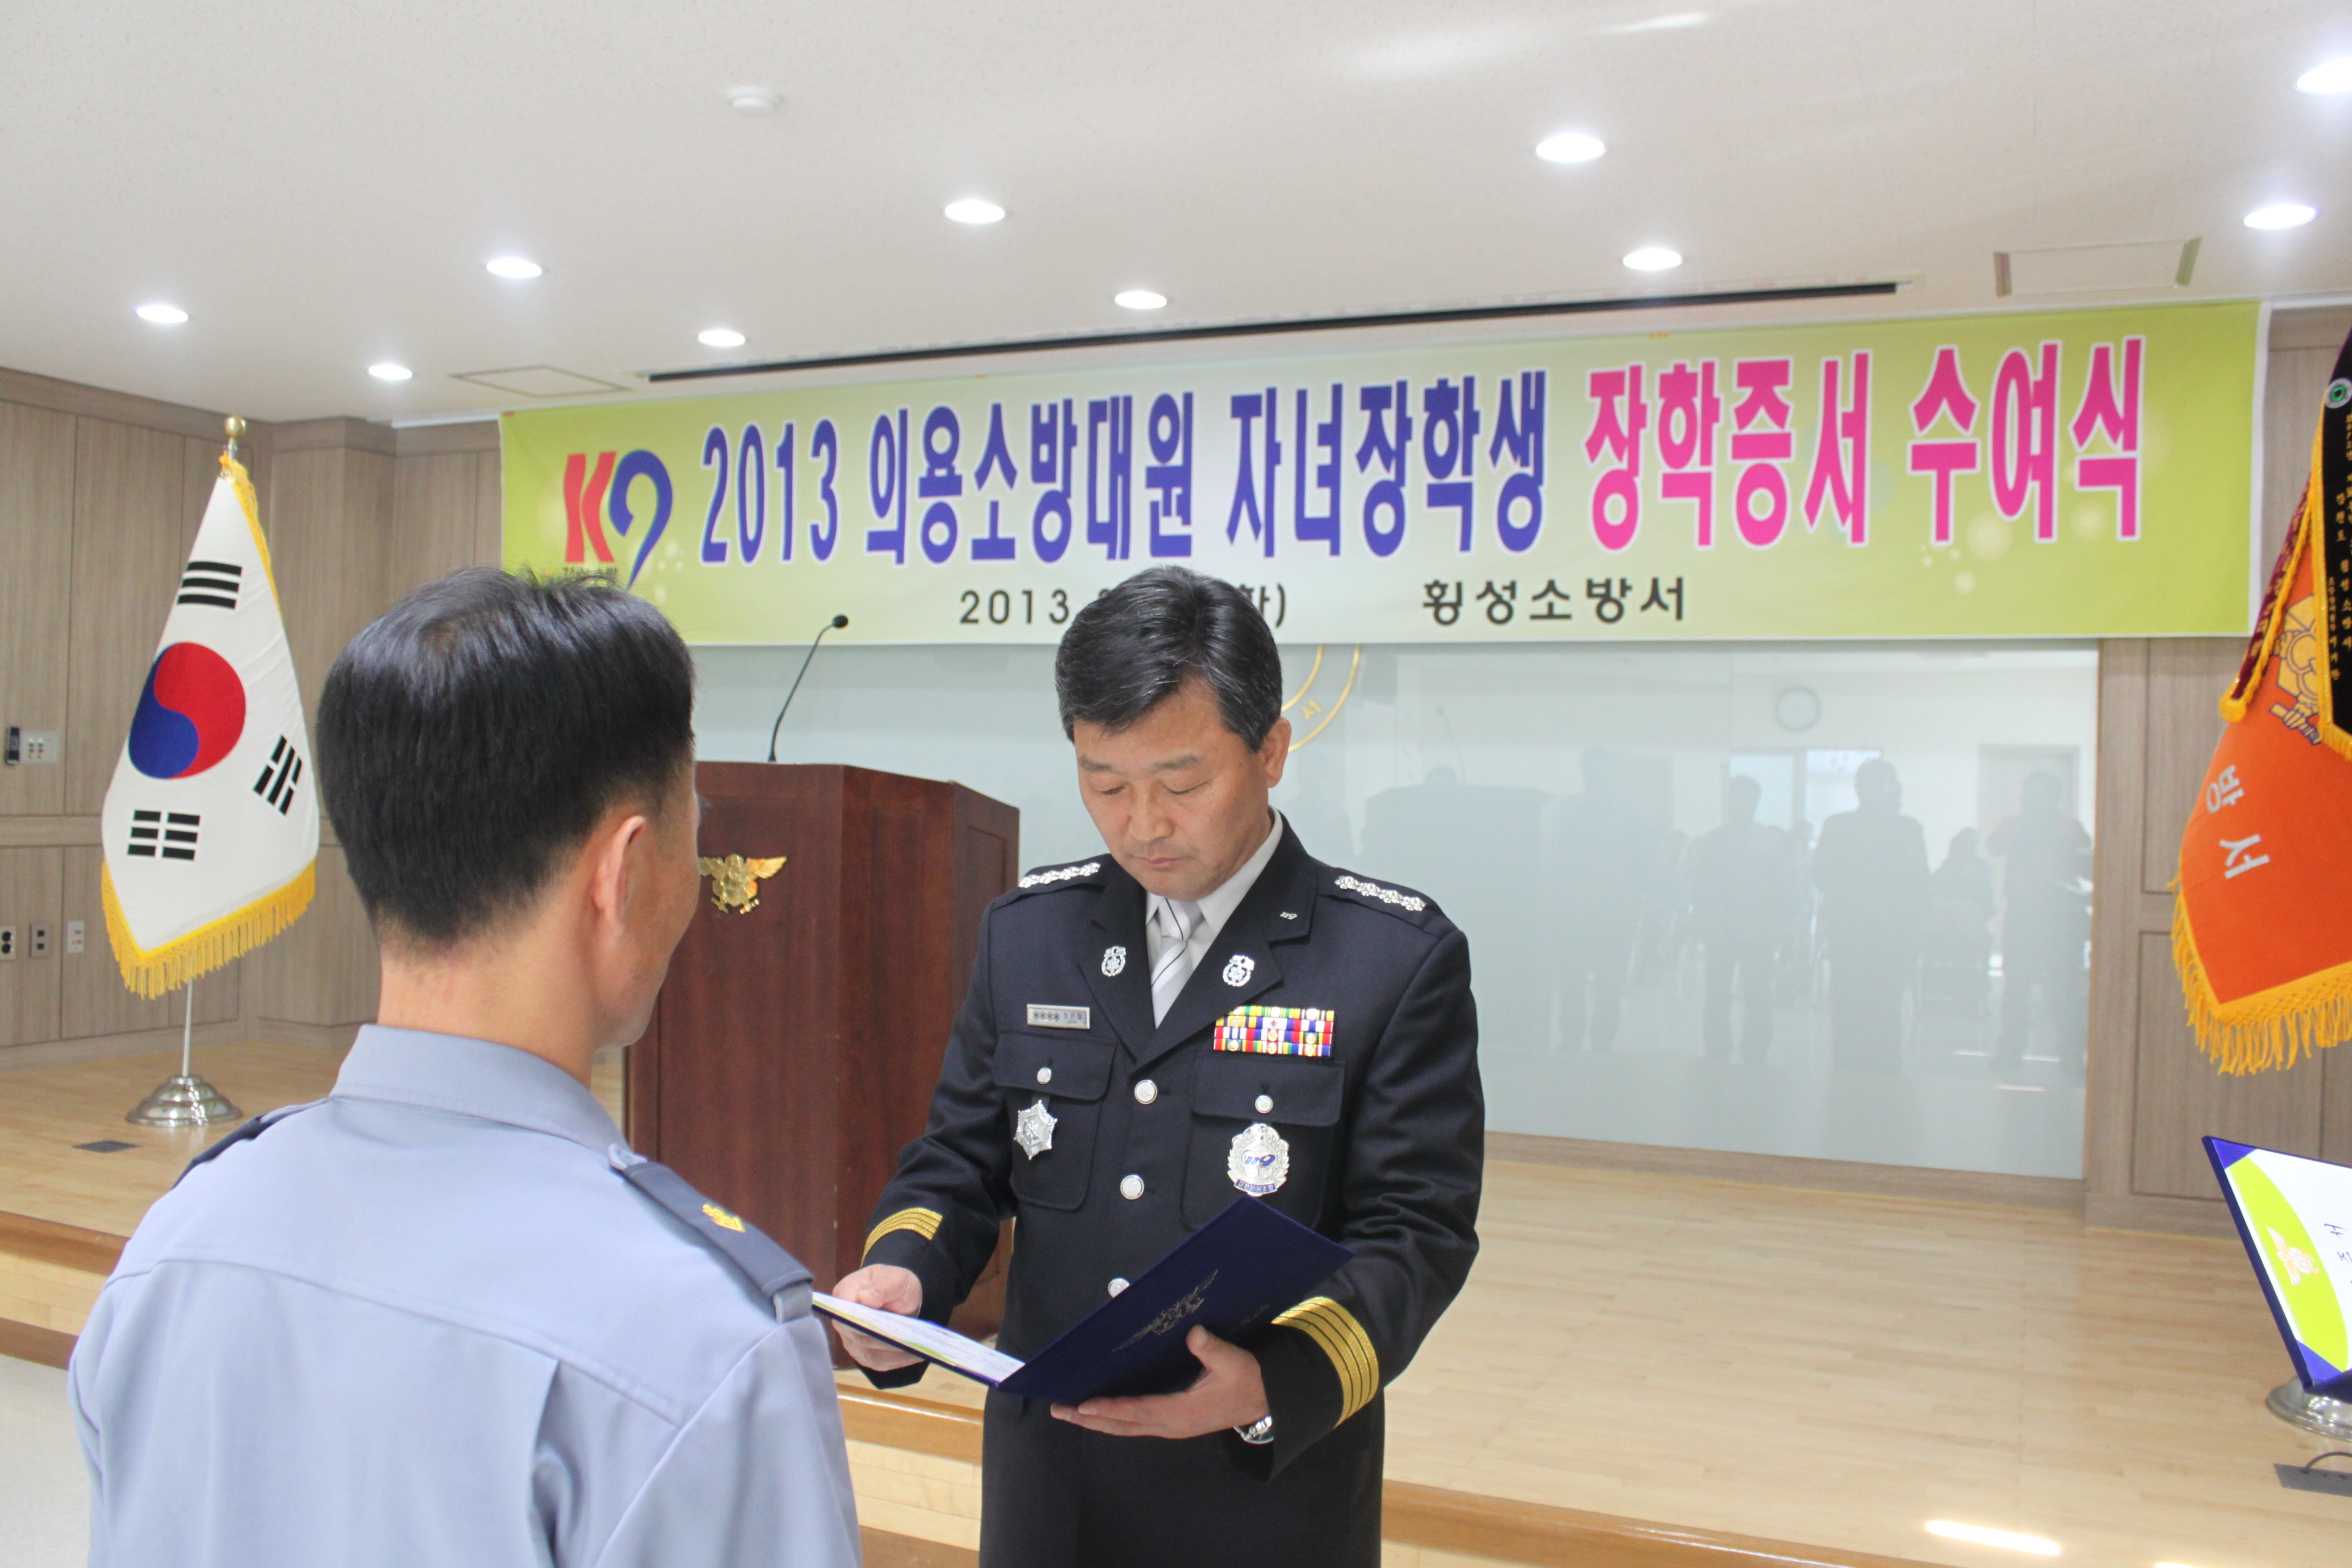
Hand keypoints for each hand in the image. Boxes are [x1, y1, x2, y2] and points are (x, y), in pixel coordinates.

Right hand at [828, 1264, 924, 1371]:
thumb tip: (864, 1299)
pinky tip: (918, 1353)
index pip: (844, 1310)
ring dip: (894, 1351)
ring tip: (917, 1347)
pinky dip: (901, 1358)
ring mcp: (853, 1342)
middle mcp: (844, 1322)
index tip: (878, 1320)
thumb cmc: (892, 1283)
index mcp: (844, 1294)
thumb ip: (880, 1286)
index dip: (859, 1317)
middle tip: (905, 1338)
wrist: (899, 1298)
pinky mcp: (867, 1356)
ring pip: (871, 1352)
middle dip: (883, 1337)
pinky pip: (882, 1362)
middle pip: (859, 1335)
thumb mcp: (893, 1277)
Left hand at [1051, 1327, 1267, 1439]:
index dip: (1111, 1408)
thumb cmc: (1248, 1381)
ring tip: (1069, 1411)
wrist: (1263, 1402)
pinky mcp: (1171, 1422)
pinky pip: (1135, 1423)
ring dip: (1096, 1421)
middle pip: (1122, 1425)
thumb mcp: (1235, 1362)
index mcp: (1183, 1411)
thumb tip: (1193, 1333)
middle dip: (1089, 1419)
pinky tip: (1099, 1411)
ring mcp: (1170, 1426)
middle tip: (1059, 1409)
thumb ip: (1212, 1349)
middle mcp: (1171, 1423)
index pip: (1139, 1410)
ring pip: (1126, 1427)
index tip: (1084, 1406)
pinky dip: (1113, 1418)